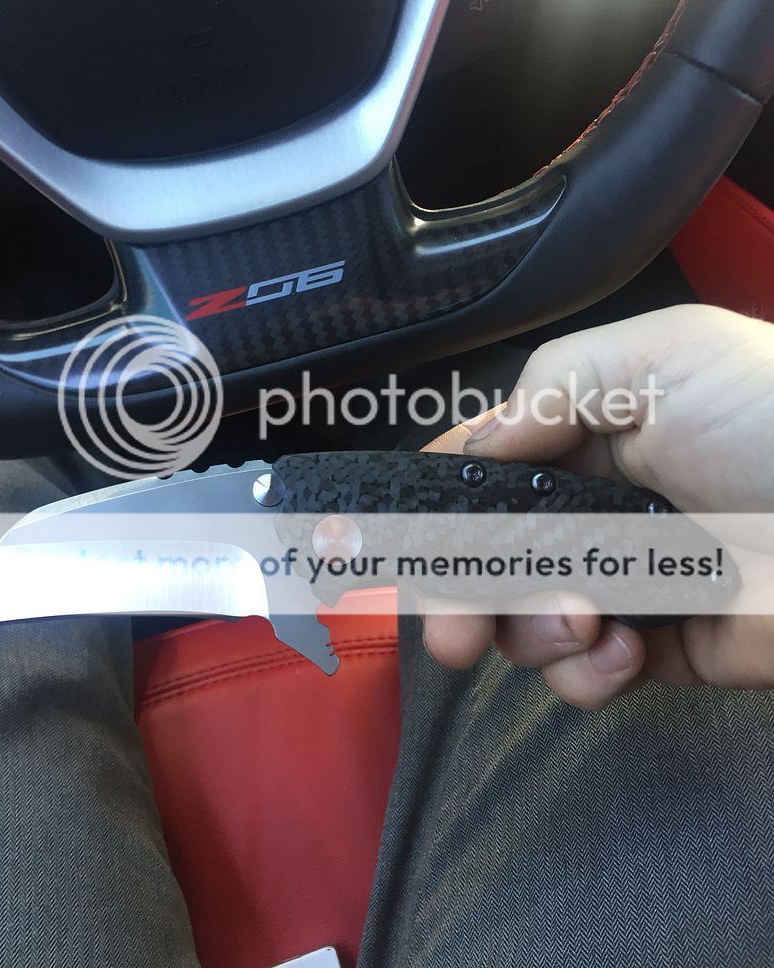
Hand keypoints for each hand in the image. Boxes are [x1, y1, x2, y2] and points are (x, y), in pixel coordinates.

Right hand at [421, 304, 773, 708]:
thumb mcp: (659, 359)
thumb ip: (550, 388)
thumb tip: (478, 445)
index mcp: (586, 432)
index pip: (479, 470)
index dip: (421, 507)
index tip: (370, 551)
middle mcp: (596, 506)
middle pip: (486, 560)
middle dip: (457, 596)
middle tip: (449, 633)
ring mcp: (625, 581)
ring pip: (526, 622)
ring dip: (534, 631)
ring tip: (585, 618)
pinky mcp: (661, 648)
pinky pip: (587, 672)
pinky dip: (587, 673)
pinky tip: (624, 652)